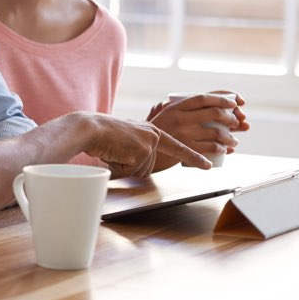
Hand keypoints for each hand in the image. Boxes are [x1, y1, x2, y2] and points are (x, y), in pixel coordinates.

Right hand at [69, 112, 209, 176]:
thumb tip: (142, 164)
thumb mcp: (127, 136)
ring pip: (140, 171)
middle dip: (130, 167)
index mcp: (152, 131)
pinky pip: (132, 171)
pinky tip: (113, 153)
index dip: (193, 157)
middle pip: (148, 167)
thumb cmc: (103, 134)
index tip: (207, 166)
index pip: (177, 147)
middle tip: (117, 152)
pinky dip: (119, 167)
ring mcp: (150, 143)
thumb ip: (140, 146)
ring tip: (114, 151)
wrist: (91, 128)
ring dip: (124, 167)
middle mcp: (154, 136)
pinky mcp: (142, 151)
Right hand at [150, 93, 243, 159]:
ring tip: (233, 141)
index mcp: (176, 107)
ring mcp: (184, 133)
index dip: (221, 99)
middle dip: (231, 118)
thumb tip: (192, 102)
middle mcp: (181, 118)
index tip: (234, 103)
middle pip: (214, 113)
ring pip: (216, 132)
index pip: (203, 98)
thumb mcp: (160, 114)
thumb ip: (174, 106)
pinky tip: (224, 150)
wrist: (143, 150)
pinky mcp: (186, 148)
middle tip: (236, 123)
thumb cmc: (153, 132)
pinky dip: (222, 148)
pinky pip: (211, 147)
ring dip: (230, 137)